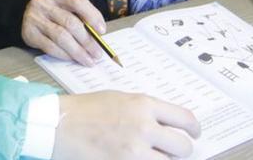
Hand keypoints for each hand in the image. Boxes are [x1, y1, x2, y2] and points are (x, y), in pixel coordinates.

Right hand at [21, 0, 105, 65]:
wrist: (25, 16)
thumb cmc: (51, 13)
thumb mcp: (64, 7)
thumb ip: (80, 16)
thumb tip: (98, 36)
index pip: (77, 1)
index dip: (92, 15)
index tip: (102, 31)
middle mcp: (43, 4)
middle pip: (70, 22)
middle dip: (87, 40)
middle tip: (97, 53)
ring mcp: (34, 18)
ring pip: (61, 36)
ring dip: (78, 51)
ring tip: (88, 60)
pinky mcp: (29, 33)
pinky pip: (50, 47)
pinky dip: (64, 55)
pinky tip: (73, 59)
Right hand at [53, 92, 199, 159]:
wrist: (58, 124)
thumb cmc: (84, 110)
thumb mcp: (119, 98)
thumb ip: (143, 109)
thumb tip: (164, 123)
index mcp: (143, 105)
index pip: (185, 119)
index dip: (194, 129)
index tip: (193, 134)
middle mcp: (143, 126)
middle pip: (183, 146)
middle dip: (180, 150)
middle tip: (172, 151)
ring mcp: (134, 150)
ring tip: (150, 155)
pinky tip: (137, 159)